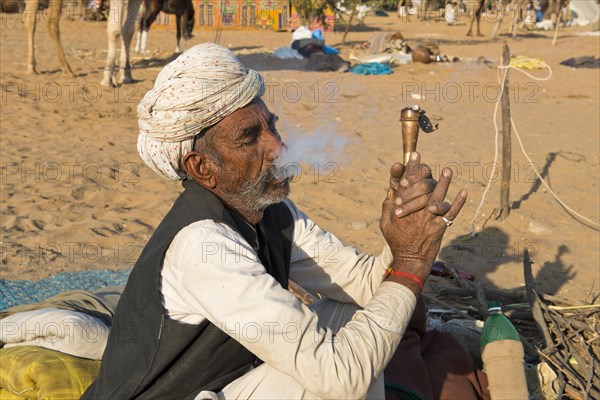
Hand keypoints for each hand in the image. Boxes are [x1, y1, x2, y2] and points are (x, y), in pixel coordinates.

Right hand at [380, 153, 466, 289]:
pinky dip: (459, 203)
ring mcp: (428, 219)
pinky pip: (451, 213)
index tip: (414, 155)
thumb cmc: (396, 241)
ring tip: (448, 170)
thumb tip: (392, 186)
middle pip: (421, 187)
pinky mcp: (440, 227)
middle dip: (423, 173)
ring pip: (437, 197)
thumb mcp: (385, 222)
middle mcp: (414, 212)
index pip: (404, 183)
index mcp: (399, 208)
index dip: (409, 168)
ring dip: (444, 183)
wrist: (411, 260)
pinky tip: (463, 192)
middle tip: (426, 165)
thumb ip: (388, 204)